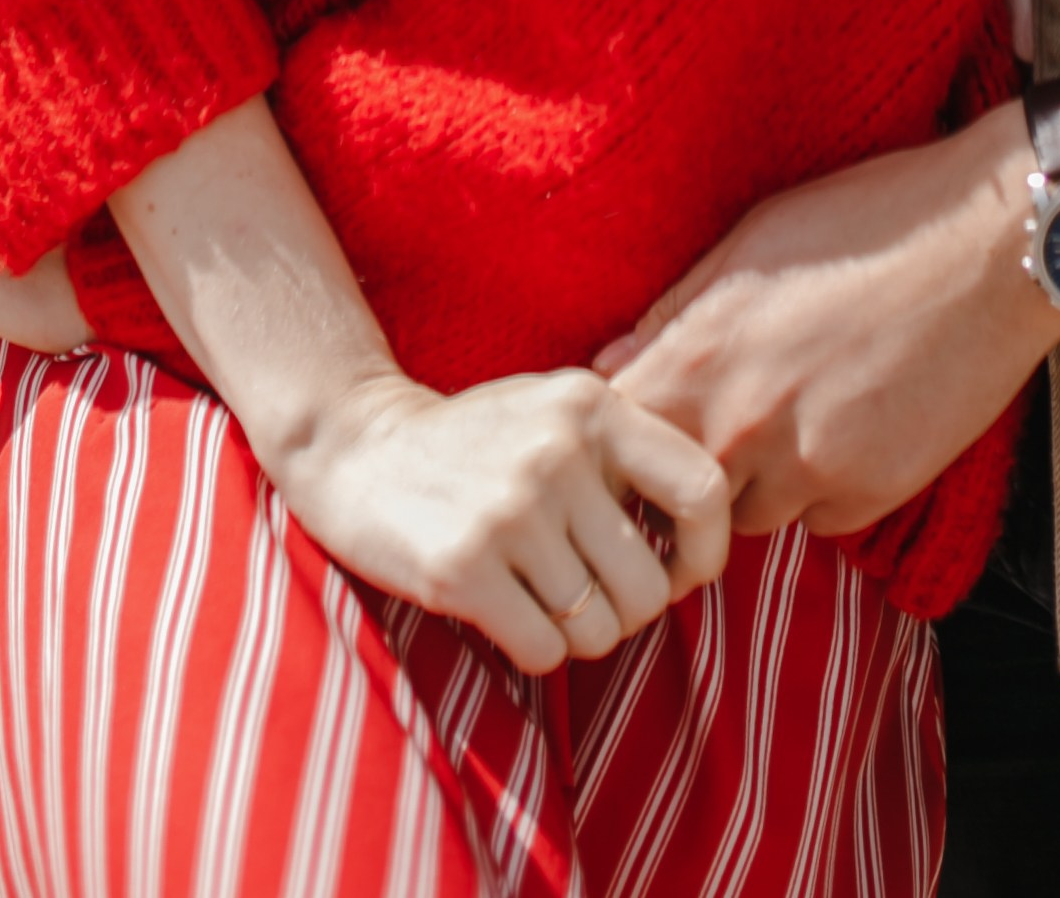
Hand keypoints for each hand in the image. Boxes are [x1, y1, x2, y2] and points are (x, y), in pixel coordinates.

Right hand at [275, 364, 732, 678]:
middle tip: (584, 597)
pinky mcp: (465, 566)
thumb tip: (699, 548)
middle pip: (650, 589)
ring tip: (536, 598)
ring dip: (574, 636)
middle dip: (623, 614)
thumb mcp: (556, 415)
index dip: (703, 553)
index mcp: (593, 407)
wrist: (356, 448)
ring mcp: (512, 508)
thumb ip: (625, 457)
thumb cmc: (476, 444)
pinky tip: (500, 609)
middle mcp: (560, 451)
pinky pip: (544, 651)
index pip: (703, 491)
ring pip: (598, 630)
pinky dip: (531, 649)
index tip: (671, 572)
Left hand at [599, 107, 1059, 537]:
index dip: (621, 444)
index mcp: (700, 354)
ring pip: (750, 512)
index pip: (616, 441)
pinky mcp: (870, 495)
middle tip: (733, 421)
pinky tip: (856, 421)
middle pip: (678, 493)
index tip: (641, 435)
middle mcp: (742, 424)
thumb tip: (610, 365)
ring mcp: (807, 467)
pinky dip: (825, 486)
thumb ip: (674, 314)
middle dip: (690, 469)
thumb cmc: (866, 222)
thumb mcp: (752, 240)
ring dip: (761, 479)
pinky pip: (820, 518)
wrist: (989, 247)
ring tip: (802, 408)